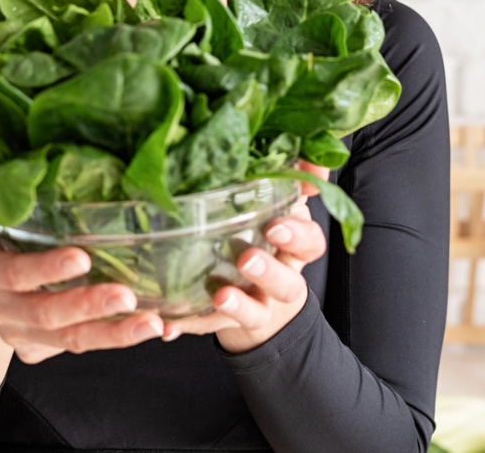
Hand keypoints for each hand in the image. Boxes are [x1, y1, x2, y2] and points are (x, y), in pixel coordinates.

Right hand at [0, 167, 163, 393]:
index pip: (15, 274)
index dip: (47, 269)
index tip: (82, 258)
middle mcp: (3, 312)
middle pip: (47, 314)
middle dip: (88, 306)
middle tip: (127, 296)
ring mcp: (22, 336)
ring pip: (70, 341)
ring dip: (113, 334)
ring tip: (152, 323)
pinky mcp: (40, 351)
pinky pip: (79, 347)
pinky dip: (114, 339)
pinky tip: (146, 328)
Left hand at [165, 162, 330, 353]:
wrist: (262, 300)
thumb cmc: (266, 236)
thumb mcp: (281, 204)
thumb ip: (294, 177)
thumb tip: (315, 157)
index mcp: (293, 249)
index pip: (310, 244)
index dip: (297, 235)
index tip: (276, 225)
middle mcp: (280, 281)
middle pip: (287, 283)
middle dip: (268, 272)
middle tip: (246, 258)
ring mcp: (256, 306)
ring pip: (255, 311)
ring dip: (237, 305)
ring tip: (219, 295)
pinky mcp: (224, 323)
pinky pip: (206, 327)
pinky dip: (188, 325)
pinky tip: (169, 325)